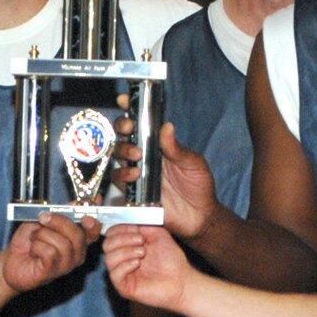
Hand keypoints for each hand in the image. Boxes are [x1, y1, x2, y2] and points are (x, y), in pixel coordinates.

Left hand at [3, 211, 96, 291]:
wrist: (11, 261)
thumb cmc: (28, 241)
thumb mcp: (44, 220)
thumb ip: (61, 212)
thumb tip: (76, 202)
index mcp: (77, 240)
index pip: (93, 230)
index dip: (94, 217)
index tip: (92, 203)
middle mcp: (76, 253)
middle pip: (78, 234)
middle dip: (58, 222)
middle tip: (43, 218)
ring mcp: (66, 265)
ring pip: (63, 243)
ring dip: (42, 235)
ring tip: (34, 238)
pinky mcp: (53, 272)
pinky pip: (50, 253)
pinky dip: (37, 246)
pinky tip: (33, 250)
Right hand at [102, 223, 194, 312]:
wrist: (181, 281)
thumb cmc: (171, 261)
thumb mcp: (157, 234)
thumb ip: (142, 224)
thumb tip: (128, 219)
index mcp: (128, 246)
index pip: (111, 234)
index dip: (121, 228)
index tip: (136, 229)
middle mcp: (122, 259)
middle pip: (107, 245)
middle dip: (123, 239)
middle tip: (141, 240)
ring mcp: (122, 274)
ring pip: (109, 259)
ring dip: (126, 251)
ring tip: (142, 252)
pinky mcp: (124, 287)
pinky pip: (115, 274)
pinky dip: (125, 265)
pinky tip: (138, 264)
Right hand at [110, 115, 216, 238]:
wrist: (199, 216)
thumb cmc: (199, 186)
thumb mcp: (193, 163)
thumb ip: (177, 148)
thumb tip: (167, 126)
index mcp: (159, 144)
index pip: (142, 123)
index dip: (131, 109)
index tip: (125, 99)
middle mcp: (145, 155)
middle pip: (123, 135)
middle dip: (122, 127)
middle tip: (129, 128)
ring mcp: (137, 172)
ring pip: (117, 156)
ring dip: (123, 151)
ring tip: (137, 156)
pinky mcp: (133, 191)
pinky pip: (118, 180)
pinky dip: (123, 175)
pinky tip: (135, 175)